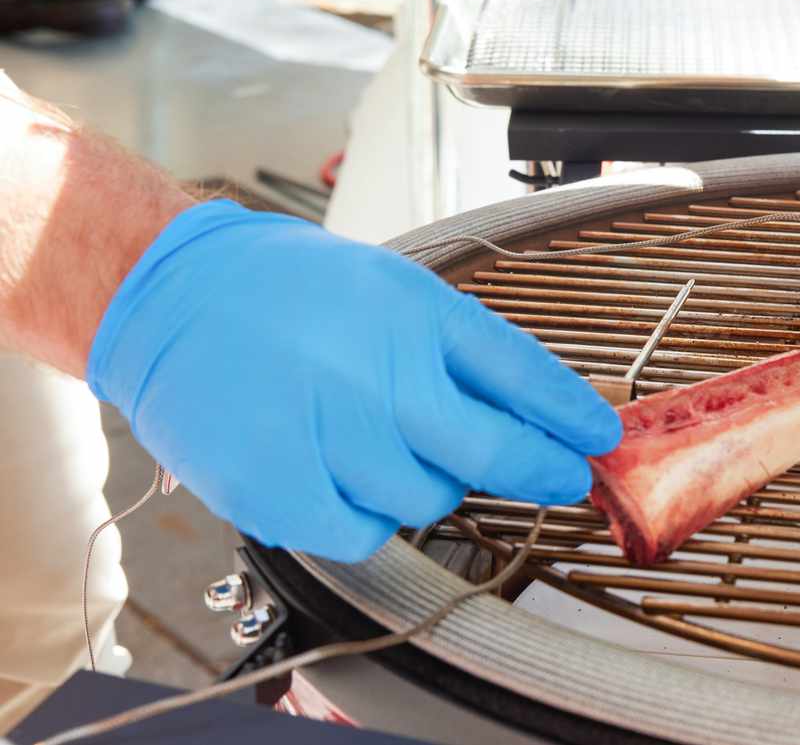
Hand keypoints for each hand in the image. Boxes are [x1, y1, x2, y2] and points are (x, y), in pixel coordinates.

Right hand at [87, 201, 620, 561]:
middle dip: (539, 470)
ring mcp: (329, 434)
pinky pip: (363, 535)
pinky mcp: (278, 487)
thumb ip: (464, 349)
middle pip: (492, 452)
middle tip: (559, 477)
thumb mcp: (396, 289)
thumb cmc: (288, 290)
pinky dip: (368, 518)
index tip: (600, 437)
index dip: (570, 414)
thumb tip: (540, 405)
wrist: (175, 294)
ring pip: (429, 500)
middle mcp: (379, 374)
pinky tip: (348, 479)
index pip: (521, 373)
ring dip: (428, 483)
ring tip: (384, 442)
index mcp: (415, 313)